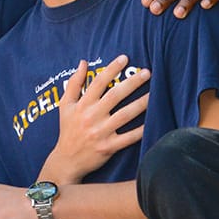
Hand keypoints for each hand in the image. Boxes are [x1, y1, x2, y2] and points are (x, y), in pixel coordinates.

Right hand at [47, 57, 149, 179]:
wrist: (66, 160)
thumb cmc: (67, 130)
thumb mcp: (64, 106)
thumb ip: (73, 83)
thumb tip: (83, 62)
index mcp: (82, 105)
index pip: (97, 82)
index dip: (111, 69)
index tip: (125, 58)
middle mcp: (91, 117)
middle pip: (115, 96)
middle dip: (132, 82)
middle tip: (147, 72)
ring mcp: (101, 133)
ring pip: (125, 115)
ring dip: (141, 103)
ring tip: (154, 93)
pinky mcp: (108, 147)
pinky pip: (128, 137)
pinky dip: (140, 130)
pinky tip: (152, 121)